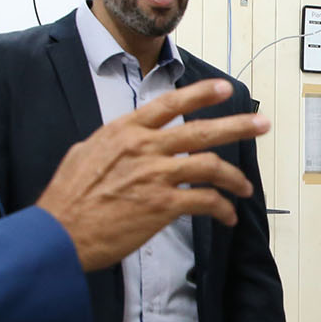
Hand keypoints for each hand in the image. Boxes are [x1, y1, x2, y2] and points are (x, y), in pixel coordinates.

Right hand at [35, 79, 267, 271]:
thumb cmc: (67, 198)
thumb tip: (127, 141)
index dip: (201, 94)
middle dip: (237, 125)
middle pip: (201, 130)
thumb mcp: (84, 154)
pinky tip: (228, 215)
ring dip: (235, 176)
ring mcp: (155, 175)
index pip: (169, 104)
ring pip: (210, 165)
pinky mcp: (162, 205)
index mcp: (124, 131)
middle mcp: (144, 147)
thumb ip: (113, 143)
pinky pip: (204, 201)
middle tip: (262, 124)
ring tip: (246, 187)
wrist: (59, 232)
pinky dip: (222, 208)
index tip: (225, 89)